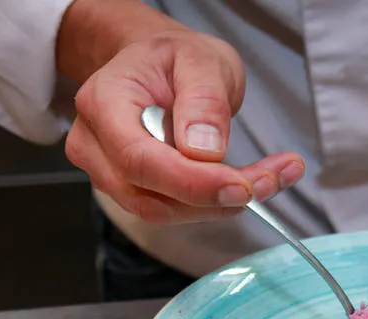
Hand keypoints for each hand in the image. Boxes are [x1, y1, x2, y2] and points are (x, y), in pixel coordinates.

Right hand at [65, 28, 304, 223]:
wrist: (157, 67)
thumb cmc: (174, 59)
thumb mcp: (201, 59)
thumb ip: (204, 100)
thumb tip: (205, 152)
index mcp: (104, 102)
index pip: (140, 159)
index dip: (192, 182)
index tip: (243, 186)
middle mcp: (96, 145)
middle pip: (151, 197)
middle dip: (215, 198)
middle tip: (272, 180)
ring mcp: (109, 173)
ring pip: (166, 211)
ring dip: (222, 205)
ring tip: (271, 178)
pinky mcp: (134, 191)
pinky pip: (175, 210)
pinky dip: (217, 204)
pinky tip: (253, 182)